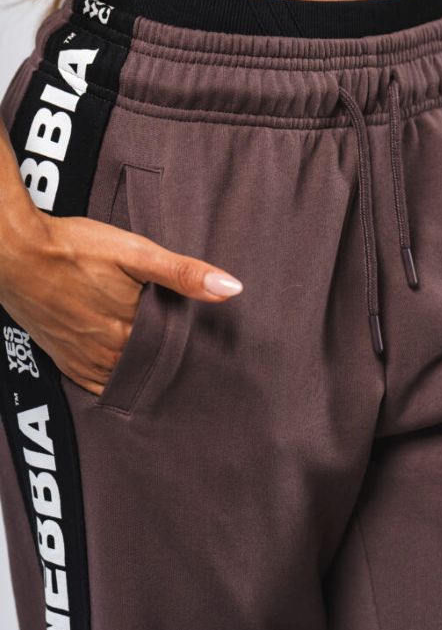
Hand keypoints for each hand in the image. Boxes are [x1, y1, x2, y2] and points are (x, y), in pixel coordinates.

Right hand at [0, 210, 242, 394]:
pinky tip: (127, 367)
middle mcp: (108, 353)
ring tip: (165, 359)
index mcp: (131, 330)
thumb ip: (183, 273)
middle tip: (194, 356)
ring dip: (144, 369)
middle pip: (152, 364)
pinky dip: (114, 378)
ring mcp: (82, 359)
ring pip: (126, 374)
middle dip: (171, 359)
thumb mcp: (136, 252)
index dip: (195, 347)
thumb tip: (231, 288)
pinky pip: (96, 382)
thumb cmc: (75, 248)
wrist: (14, 252)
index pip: (176, 351)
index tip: (214, 348)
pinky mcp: (63, 358)